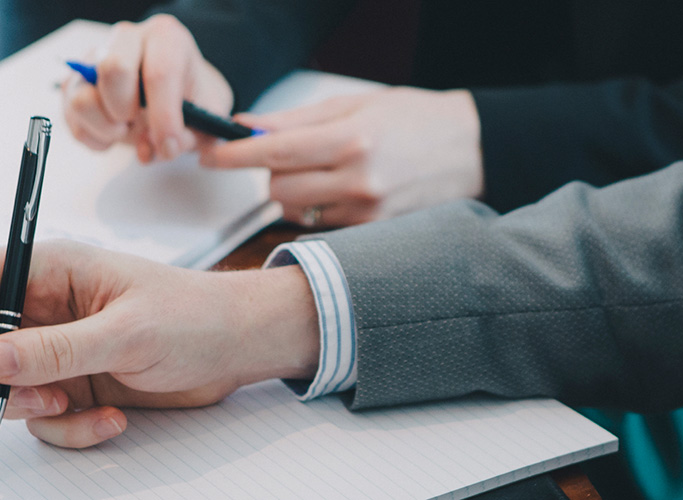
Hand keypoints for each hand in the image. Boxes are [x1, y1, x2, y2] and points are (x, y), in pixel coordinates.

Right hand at [0, 241, 319, 447]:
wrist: (239, 347)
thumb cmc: (195, 316)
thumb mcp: (127, 332)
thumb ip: (56, 349)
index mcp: (47, 269)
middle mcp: (41, 307)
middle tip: (35, 400)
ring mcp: (53, 348)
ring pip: (0, 388)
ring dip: (30, 412)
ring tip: (75, 408)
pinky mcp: (71, 383)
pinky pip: (40, 417)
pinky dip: (68, 429)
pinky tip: (110, 418)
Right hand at [61, 14, 233, 163]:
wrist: (177, 90)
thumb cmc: (191, 97)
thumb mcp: (208, 113)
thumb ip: (195, 133)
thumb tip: (164, 148)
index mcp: (166, 37)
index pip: (159, 73)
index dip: (163, 116)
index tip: (168, 144)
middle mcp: (127, 39)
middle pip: (112, 70)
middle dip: (127, 112)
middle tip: (140, 125)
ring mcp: (94, 59)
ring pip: (82, 97)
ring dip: (106, 128)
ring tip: (126, 131)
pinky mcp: (73, 83)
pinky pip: (71, 117)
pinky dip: (94, 137)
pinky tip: (115, 135)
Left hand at [199, 87, 483, 226]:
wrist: (472, 150)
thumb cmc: (415, 118)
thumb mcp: (357, 104)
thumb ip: (298, 119)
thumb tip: (247, 126)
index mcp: (351, 139)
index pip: (273, 152)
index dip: (234, 155)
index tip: (210, 156)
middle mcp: (358, 180)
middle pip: (277, 190)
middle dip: (270, 174)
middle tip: (287, 156)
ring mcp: (367, 212)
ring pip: (296, 212)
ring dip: (294, 194)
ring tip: (324, 172)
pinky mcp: (374, 232)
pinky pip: (322, 226)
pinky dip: (319, 209)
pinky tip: (343, 191)